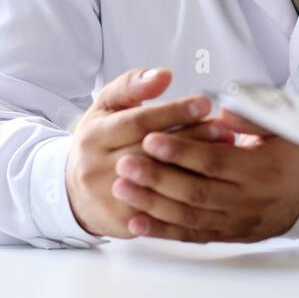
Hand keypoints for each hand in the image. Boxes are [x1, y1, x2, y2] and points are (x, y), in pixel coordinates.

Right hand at [65, 68, 222, 237]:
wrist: (73, 193)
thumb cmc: (99, 142)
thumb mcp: (106, 107)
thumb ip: (132, 86)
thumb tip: (163, 75)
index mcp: (95, 136)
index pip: (138, 122)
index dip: (173, 112)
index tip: (204, 104)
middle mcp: (97, 167)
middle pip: (152, 153)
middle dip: (192, 139)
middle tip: (224, 129)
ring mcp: (109, 197)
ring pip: (158, 183)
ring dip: (195, 167)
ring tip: (225, 152)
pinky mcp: (122, 222)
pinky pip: (160, 210)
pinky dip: (188, 196)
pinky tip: (212, 182)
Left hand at [112, 109, 298, 242]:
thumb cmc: (296, 155)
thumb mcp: (283, 128)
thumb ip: (251, 118)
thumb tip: (220, 110)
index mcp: (261, 168)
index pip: (214, 161)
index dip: (181, 151)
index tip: (151, 137)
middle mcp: (249, 199)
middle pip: (196, 191)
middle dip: (157, 178)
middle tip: (125, 164)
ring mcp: (239, 221)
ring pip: (190, 216)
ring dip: (152, 205)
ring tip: (122, 190)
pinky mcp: (231, 236)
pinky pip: (194, 236)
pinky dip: (163, 232)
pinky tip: (138, 223)